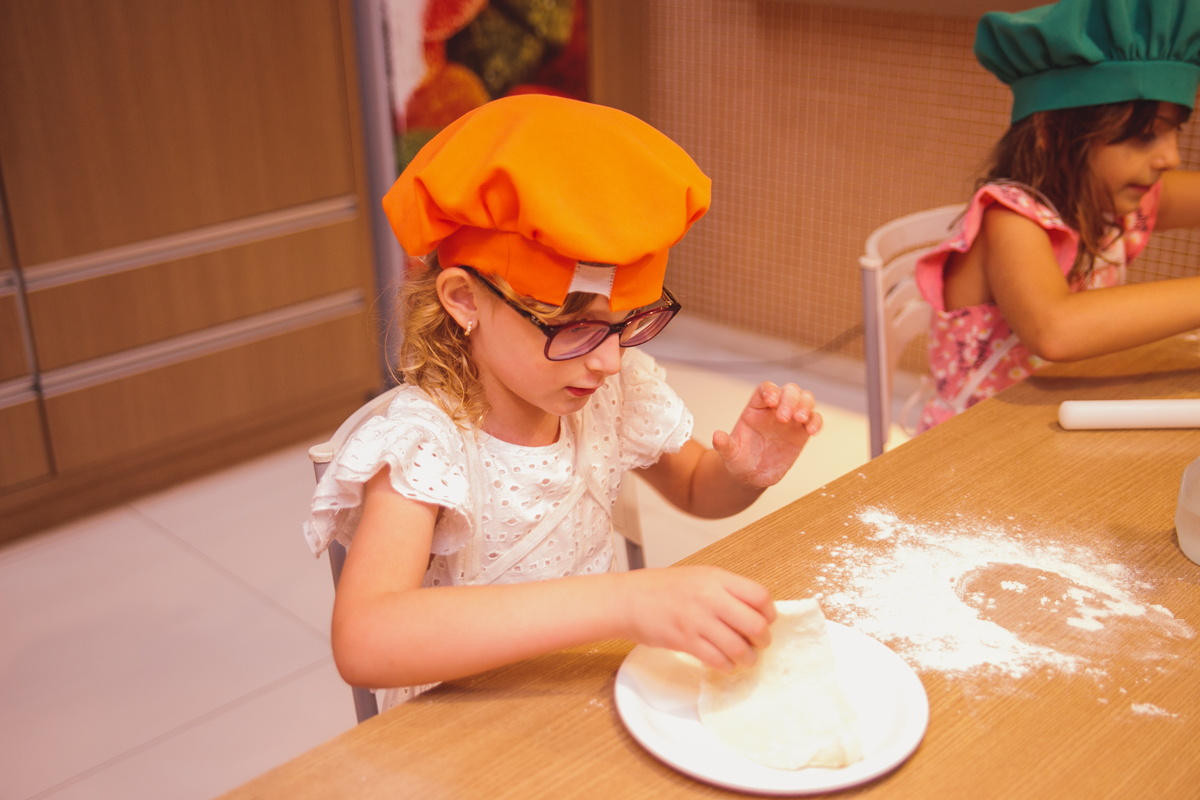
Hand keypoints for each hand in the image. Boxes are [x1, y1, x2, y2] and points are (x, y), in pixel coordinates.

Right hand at [616, 566, 775, 670]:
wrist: (629, 599)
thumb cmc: (664, 589)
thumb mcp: (700, 578)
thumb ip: (726, 591)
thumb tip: (756, 612)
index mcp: (717, 578)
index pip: (760, 596)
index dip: (770, 613)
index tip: (766, 620)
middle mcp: (710, 597)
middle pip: (755, 624)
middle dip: (763, 639)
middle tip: (759, 643)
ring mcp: (697, 620)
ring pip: (739, 647)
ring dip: (748, 658)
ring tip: (745, 658)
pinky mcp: (685, 641)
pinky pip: (717, 660)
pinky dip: (726, 666)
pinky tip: (724, 663)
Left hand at [712, 382, 821, 487]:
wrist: (752, 476)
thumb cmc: (740, 460)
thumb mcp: (730, 455)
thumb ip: (725, 446)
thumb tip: (717, 437)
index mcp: (755, 409)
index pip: (766, 390)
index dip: (770, 391)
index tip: (771, 402)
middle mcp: (774, 410)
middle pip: (788, 390)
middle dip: (789, 399)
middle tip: (784, 418)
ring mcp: (790, 420)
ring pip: (805, 399)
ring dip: (805, 405)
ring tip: (800, 420)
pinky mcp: (801, 433)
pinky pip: (814, 419)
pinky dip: (816, 421)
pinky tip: (812, 431)